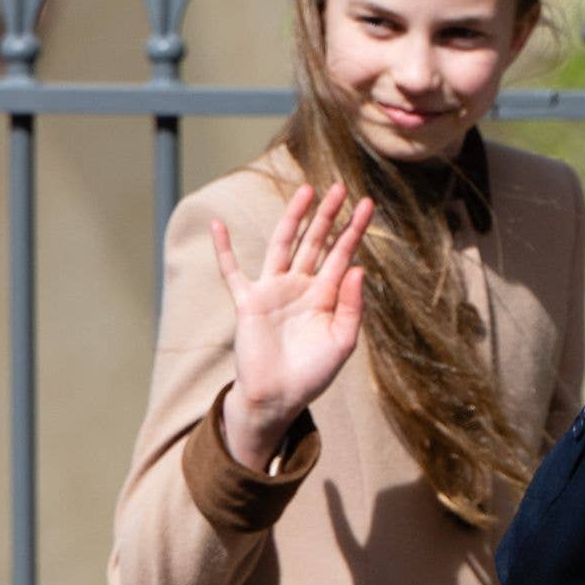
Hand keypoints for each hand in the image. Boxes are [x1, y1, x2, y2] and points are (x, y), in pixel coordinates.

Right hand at [210, 183, 372, 472]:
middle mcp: (300, 287)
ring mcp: (273, 291)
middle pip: (315, 242)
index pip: (341, 255)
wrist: (279, 397)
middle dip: (328, 216)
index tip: (367, 205)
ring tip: (305, 191)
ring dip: (292, 218)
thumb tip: (358, 268)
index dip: (354, 230)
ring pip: (283, 245)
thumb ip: (351, 306)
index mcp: (325, 296)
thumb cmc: (313, 373)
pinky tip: (217, 225)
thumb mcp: (342, 342)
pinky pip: (232, 272)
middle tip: (340, 187)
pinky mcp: (248, 302)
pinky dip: (223, 250)